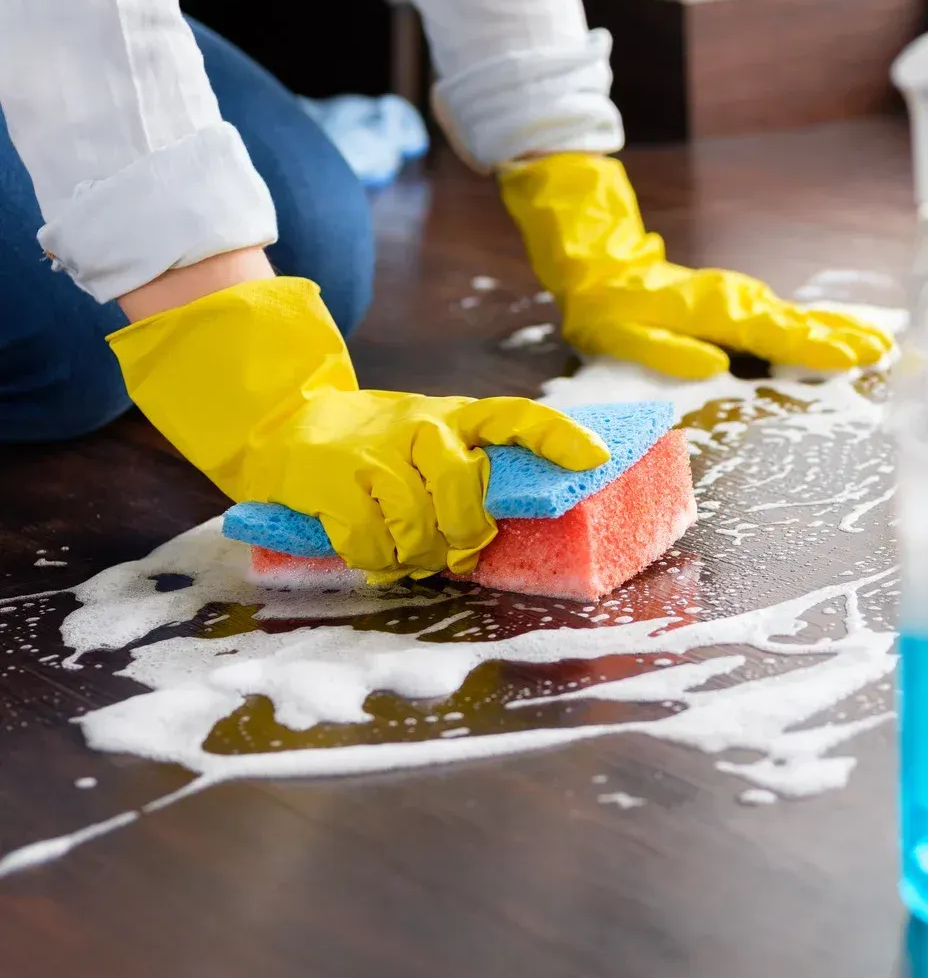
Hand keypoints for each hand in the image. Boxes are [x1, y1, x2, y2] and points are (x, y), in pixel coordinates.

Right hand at [109, 276, 607, 582]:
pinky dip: (376, 561)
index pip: (518, 416)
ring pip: (419, 526)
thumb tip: (506, 528)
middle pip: (465, 494)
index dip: (558, 438)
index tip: (596, 459)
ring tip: (407, 553)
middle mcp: (421, 427)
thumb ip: (467, 472)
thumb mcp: (427, 441)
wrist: (282, 425)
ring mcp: (375, 453)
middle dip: (464, 536)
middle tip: (455, 552)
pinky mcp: (332, 481)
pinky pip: (373, 544)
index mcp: (455, 416)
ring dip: (416, 555)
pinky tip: (372, 554)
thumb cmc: (375, 447)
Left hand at [498, 153, 893, 379]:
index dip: (814, 348)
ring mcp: (741, 299)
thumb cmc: (609, 311)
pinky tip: (843, 332)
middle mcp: (736, 301)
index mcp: (714, 313)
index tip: (851, 357)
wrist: (603, 268)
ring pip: (799, 317)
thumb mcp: (622, 335)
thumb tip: (712, 366)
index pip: (774, 334)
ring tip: (880, 342)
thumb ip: (667, 350)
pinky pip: (788, 316)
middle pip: (798, 323)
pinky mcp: (741, 302)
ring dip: (840, 329)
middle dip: (843, 337)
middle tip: (885, 351)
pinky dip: (820, 324)